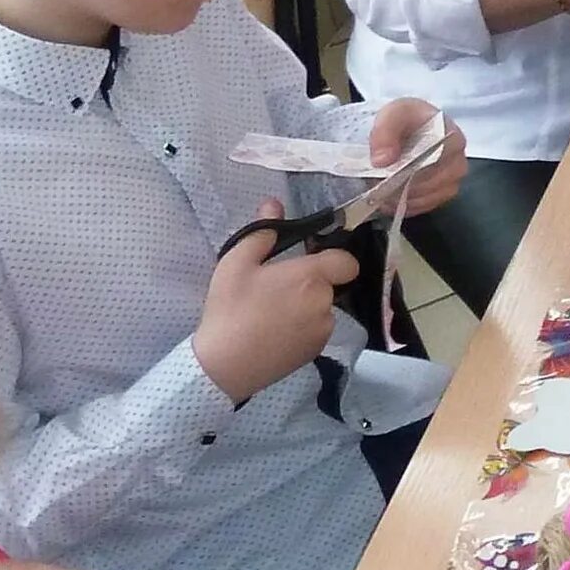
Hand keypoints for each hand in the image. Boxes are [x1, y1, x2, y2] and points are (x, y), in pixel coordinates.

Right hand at [194, 205, 357, 403]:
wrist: (223, 365)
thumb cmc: (230, 309)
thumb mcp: (236, 263)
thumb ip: (261, 232)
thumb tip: (274, 204)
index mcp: (310, 277)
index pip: (346, 262)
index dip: (332, 259)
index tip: (309, 261)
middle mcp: (324, 303)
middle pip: (330, 284)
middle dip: (310, 283)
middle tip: (277, 288)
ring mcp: (322, 330)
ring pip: (323, 308)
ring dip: (307, 306)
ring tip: (272, 313)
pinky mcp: (315, 352)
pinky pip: (316, 331)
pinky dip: (303, 328)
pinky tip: (275, 333)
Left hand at [369, 100, 464, 211]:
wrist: (404, 131)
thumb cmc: (404, 120)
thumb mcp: (392, 114)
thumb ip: (385, 131)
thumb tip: (383, 160)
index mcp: (451, 134)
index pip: (439, 156)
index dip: (414, 164)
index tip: (391, 165)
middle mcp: (458, 158)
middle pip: (434, 179)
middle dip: (405, 182)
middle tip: (382, 179)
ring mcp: (453, 178)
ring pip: (429, 196)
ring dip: (404, 195)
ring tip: (385, 186)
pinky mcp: (443, 194)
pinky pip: (426, 206)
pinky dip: (406, 203)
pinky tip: (392, 195)